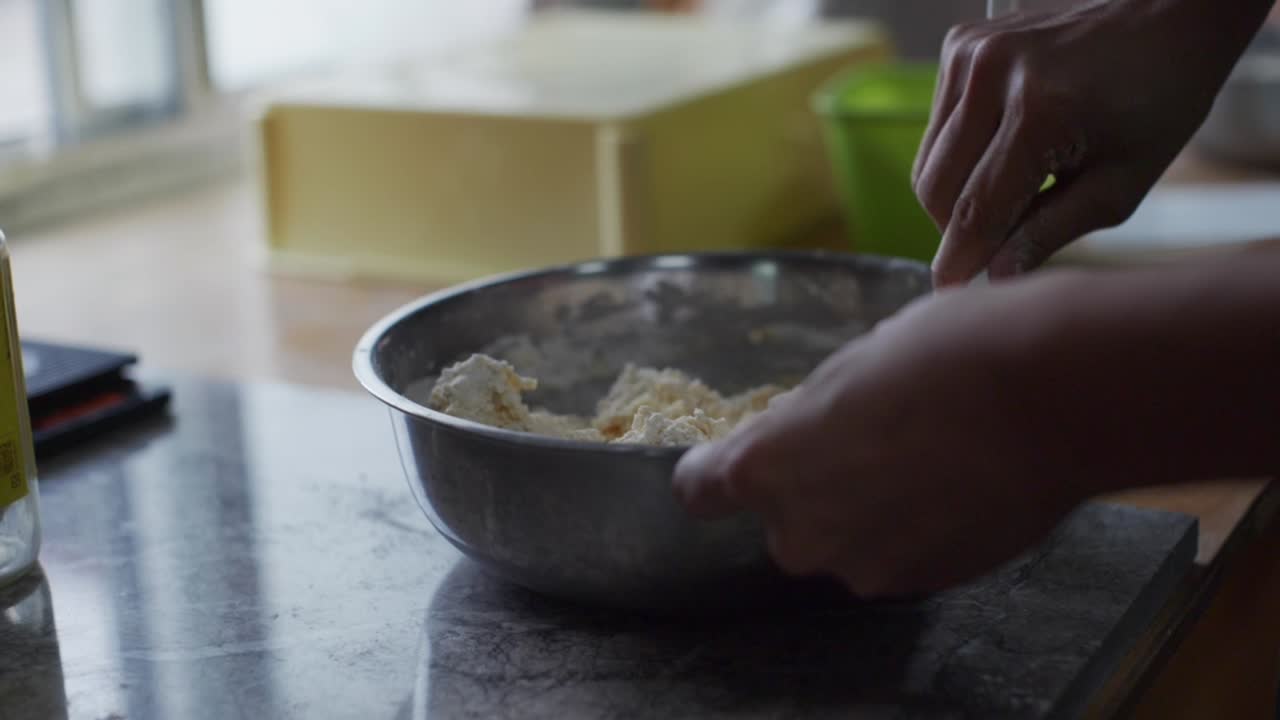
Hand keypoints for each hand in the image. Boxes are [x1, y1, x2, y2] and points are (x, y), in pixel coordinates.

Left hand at [671, 277, 1093, 596]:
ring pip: (845, 540)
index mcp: (765, 467)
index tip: (735, 457)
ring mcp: (866, 566)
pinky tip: (955, 483)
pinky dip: (914, 528)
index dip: (715, 470)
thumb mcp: (853, 363)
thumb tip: (812, 432)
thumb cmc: (947, 354)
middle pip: (783, 519)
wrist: (1056, 398)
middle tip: (863, 440)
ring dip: (866, 511)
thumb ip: (812, 418)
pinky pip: (897, 554)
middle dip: (810, 488)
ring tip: (924, 458)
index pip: (700, 490)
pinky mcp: (924, 584)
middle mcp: (802, 533)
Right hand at [913, 0, 1270, 285]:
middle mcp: (991, 76)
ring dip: (956, 193)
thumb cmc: (1158, 98)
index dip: (960, 260)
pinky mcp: (960, 45)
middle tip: (994, 245)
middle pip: (935, 188)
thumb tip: (995, 276)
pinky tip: (1004, 149)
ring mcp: (970, 54)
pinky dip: (960, 154)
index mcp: (1039, 111)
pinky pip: (937, 127)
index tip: (951, 296)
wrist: (1167, 13)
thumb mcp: (1120, 184)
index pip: (975, 209)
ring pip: (928, 161)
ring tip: (1011, 191)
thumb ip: (1051, 233)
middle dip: (957, 229)